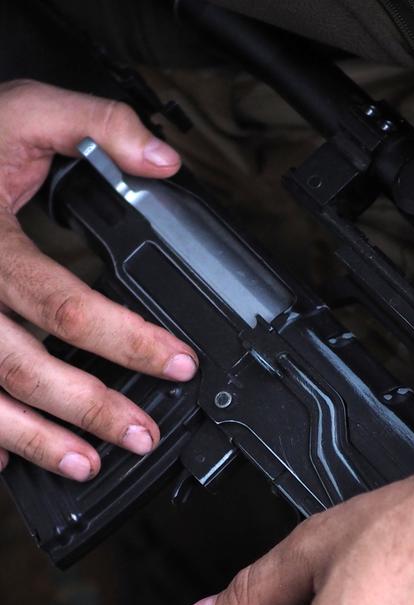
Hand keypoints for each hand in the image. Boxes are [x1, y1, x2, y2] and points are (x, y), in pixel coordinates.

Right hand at [0, 80, 197, 479]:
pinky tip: (5, 463)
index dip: (128, 340)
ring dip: (34, 438)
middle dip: (89, 407)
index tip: (180, 362)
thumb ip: (95, 126)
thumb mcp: (20, 113)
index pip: (65, 305)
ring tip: (86, 465)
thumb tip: (165, 161)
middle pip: (24, 366)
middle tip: (142, 435)